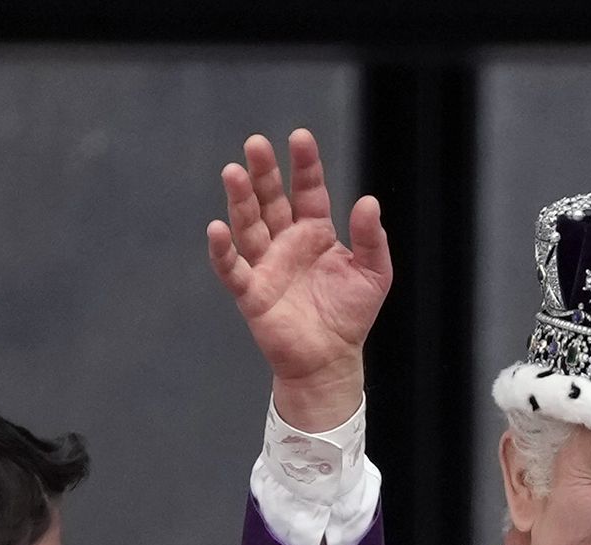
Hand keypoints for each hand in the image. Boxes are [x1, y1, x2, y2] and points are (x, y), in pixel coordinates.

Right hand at [207, 129, 391, 429]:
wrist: (331, 360)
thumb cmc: (350, 315)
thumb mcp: (374, 272)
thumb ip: (372, 237)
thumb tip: (368, 201)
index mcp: (315, 232)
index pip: (308, 190)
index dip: (304, 165)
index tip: (299, 137)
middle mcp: (286, 241)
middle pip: (271, 199)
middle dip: (264, 172)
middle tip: (255, 143)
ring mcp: (266, 264)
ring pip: (248, 225)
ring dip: (240, 200)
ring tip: (233, 172)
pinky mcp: (251, 292)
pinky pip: (232, 268)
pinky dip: (222, 250)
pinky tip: (217, 228)